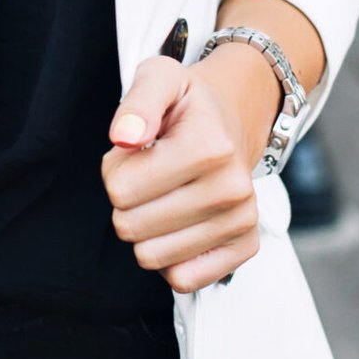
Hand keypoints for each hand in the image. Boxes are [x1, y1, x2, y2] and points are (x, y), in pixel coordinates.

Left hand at [101, 53, 277, 293]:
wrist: (237, 115)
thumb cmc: (190, 103)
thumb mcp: (159, 78)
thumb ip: (137, 102)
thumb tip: (124, 137)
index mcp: (209, 147)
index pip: (119, 189)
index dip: (114, 170)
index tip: (137, 152)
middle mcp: (232, 188)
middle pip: (130, 227)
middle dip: (126, 201)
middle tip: (149, 175)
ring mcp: (242, 220)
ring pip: (152, 257)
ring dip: (146, 229)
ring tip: (165, 194)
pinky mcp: (245, 246)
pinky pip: (183, 280)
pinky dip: (169, 257)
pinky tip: (178, 224)